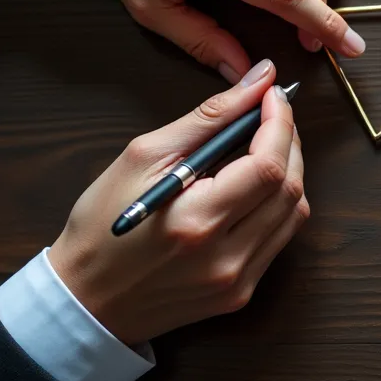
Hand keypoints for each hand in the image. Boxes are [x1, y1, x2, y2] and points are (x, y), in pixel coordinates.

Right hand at [47, 59, 307, 343]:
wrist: (86, 299)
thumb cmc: (104, 223)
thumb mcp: (143, 157)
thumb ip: (208, 118)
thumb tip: (259, 81)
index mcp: (196, 221)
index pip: (268, 166)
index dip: (280, 124)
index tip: (274, 95)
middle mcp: (225, 258)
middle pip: (290, 189)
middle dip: (289, 142)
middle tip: (272, 115)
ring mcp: (237, 281)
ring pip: (294, 215)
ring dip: (289, 172)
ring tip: (264, 146)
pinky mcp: (241, 293)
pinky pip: (279, 240)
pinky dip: (277, 205)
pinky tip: (254, 187)